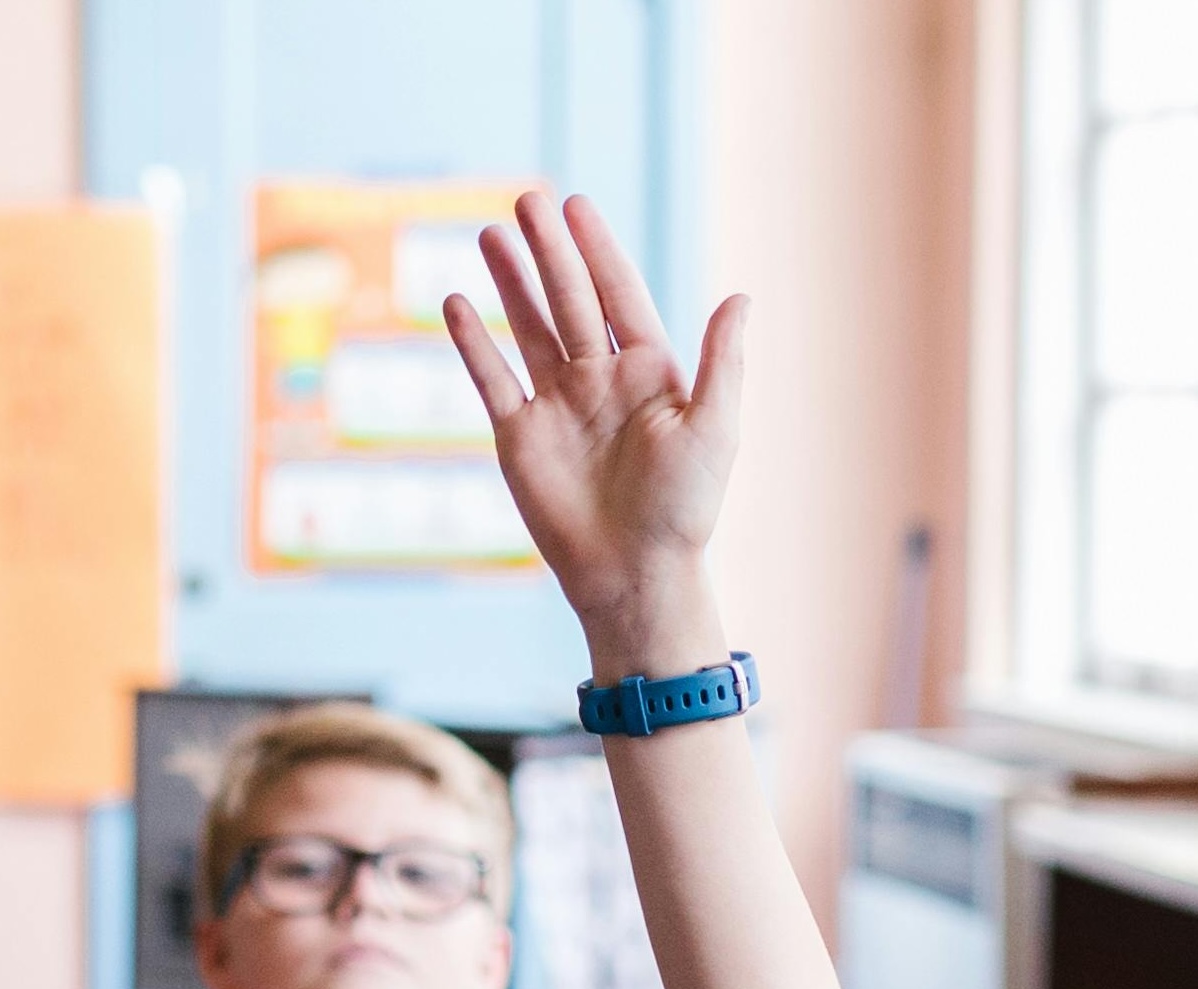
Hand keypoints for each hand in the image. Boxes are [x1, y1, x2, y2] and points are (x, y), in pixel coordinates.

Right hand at [445, 191, 745, 673]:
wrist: (635, 579)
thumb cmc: (683, 513)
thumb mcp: (714, 432)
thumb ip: (723, 363)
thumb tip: (741, 297)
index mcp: (649, 375)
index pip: (619, 296)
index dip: (598, 250)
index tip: (576, 206)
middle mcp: (600, 382)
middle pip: (570, 300)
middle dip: (549, 251)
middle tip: (527, 199)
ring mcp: (558, 407)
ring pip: (528, 328)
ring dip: (510, 282)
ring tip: (490, 232)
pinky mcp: (520, 438)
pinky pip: (493, 379)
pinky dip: (473, 343)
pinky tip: (456, 303)